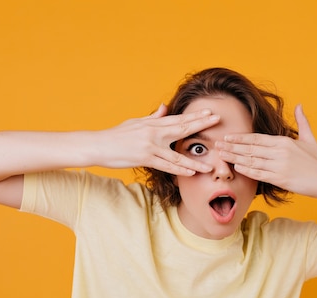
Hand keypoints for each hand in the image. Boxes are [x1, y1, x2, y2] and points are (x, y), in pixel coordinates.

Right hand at [100, 104, 218, 175]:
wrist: (98, 145)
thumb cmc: (117, 135)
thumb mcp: (135, 122)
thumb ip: (153, 117)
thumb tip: (165, 107)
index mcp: (153, 123)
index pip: (178, 119)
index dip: (195, 116)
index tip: (210, 113)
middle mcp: (154, 132)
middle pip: (182, 128)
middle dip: (201, 124)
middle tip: (218, 120)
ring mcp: (150, 146)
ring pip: (177, 154)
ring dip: (195, 161)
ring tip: (210, 165)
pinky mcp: (145, 158)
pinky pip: (166, 166)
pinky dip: (179, 169)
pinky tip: (191, 172)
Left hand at [216, 104, 316, 197]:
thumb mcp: (310, 138)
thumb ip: (302, 121)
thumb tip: (299, 105)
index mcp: (284, 141)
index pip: (256, 138)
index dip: (240, 138)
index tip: (227, 137)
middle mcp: (279, 152)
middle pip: (250, 148)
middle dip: (232, 147)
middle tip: (217, 145)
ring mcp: (279, 166)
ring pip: (251, 161)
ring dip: (235, 158)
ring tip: (222, 156)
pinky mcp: (280, 179)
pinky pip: (259, 174)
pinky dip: (247, 171)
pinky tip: (237, 168)